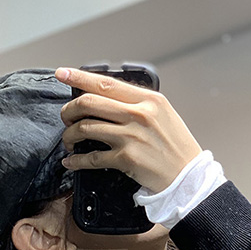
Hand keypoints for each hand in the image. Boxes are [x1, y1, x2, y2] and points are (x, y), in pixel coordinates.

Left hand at [56, 67, 202, 193]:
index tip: (63, 73)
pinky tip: (71, 162)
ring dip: (70, 135)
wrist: (187, 176)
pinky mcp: (126, 159)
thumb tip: (106, 98)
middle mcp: (138, 114)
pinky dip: (76, 161)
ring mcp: (131, 136)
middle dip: (69, 110)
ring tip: (70, 141)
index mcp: (147, 99)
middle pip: (89, 103)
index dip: (80, 77)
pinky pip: (91, 158)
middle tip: (66, 117)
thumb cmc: (176, 146)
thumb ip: (137, 103)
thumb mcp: (162, 114)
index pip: (106, 83)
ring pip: (85, 128)